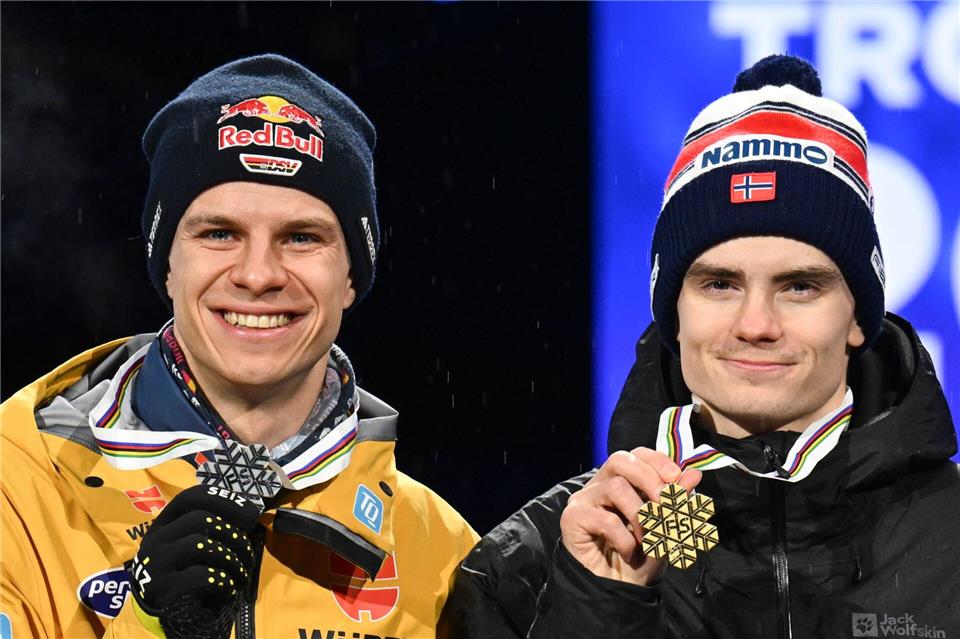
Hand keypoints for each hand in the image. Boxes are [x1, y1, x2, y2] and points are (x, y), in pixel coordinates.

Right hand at [127, 485, 261, 638]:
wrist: (161, 614)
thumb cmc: (185, 573)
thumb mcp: (192, 546)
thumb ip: (212, 528)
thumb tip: (251, 513)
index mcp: (164, 524)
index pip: (190, 497)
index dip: (223, 500)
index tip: (248, 514)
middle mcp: (156, 539)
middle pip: (199, 519)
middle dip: (233, 534)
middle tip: (247, 552)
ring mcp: (156, 563)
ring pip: (199, 543)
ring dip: (230, 558)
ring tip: (241, 573)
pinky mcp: (162, 589)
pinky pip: (199, 575)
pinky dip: (222, 581)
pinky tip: (228, 589)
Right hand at [560, 447, 701, 585]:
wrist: (619, 589)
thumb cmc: (642, 557)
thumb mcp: (667, 529)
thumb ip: (678, 502)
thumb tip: (694, 474)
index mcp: (623, 480)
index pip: (637, 455)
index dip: (657, 461)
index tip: (677, 479)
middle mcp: (600, 484)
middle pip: (620, 460)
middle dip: (649, 478)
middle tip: (665, 503)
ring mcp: (584, 499)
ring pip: (616, 488)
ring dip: (640, 516)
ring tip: (647, 539)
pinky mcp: (573, 517)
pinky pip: (605, 519)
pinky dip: (625, 539)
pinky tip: (628, 552)